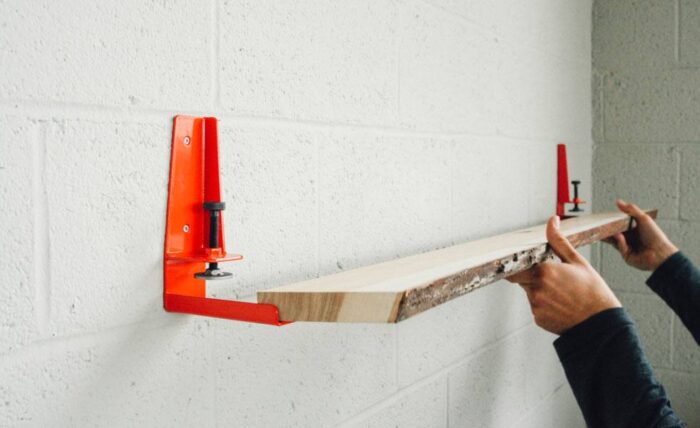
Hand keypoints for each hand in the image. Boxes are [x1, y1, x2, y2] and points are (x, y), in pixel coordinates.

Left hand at [506, 216, 620, 334]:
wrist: (601, 323)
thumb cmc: (593, 292)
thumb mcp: (578, 262)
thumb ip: (559, 241)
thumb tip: (552, 222)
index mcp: (544, 271)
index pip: (518, 265)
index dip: (521, 263)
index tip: (524, 263)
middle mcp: (536, 289)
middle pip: (521, 278)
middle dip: (530, 276)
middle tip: (552, 279)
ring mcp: (536, 305)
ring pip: (530, 293)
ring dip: (540, 291)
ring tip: (562, 294)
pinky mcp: (538, 318)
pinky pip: (536, 307)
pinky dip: (545, 305)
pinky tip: (561, 305)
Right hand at [604, 199, 677, 270]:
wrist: (661, 253)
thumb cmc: (655, 236)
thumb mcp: (643, 218)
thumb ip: (630, 210)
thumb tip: (618, 202)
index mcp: (633, 230)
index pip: (619, 225)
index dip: (611, 222)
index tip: (604, 219)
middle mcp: (630, 240)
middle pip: (614, 234)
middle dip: (606, 230)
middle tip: (599, 225)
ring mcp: (628, 248)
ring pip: (614, 241)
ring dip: (610, 235)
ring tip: (606, 230)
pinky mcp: (627, 256)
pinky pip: (619, 248)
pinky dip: (620, 242)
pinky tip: (620, 237)